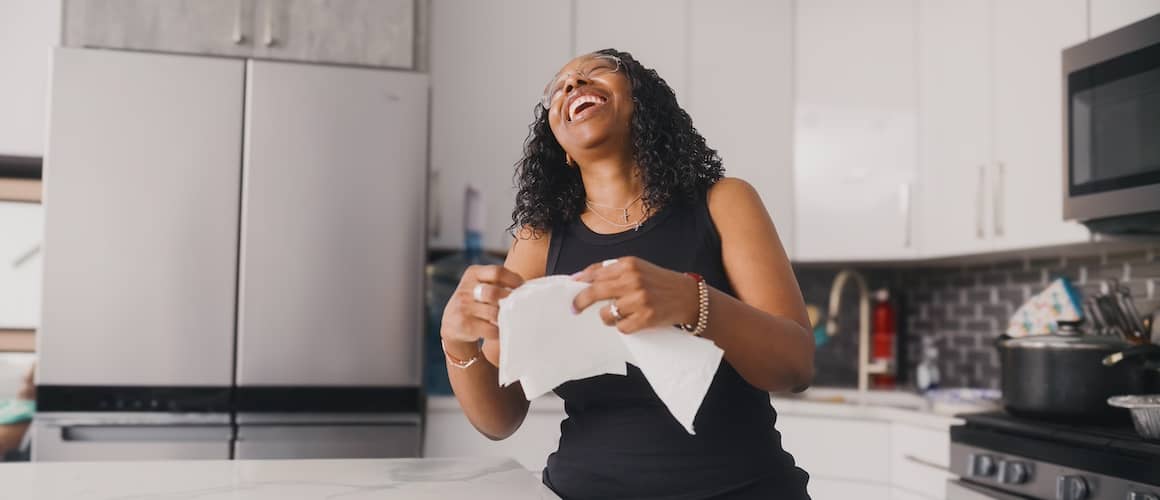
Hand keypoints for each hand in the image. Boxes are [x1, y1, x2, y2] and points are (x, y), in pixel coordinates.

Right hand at [441, 265, 524, 365]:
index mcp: (473, 273)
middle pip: (494, 293)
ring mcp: (463, 307)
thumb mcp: (480, 284)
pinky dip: (499, 331)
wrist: (452, 323)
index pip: (497, 272)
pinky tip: (500, 330)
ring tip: (509, 318)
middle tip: (515, 305)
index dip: (514, 280)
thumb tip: (527, 287)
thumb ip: (498, 282)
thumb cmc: (475, 301)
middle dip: (508, 300)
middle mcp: (465, 289)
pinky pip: (491, 330)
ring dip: (504, 317)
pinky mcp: (465, 325)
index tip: (522, 288)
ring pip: (494, 313)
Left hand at [571, 257, 698, 333]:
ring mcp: (639, 300)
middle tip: (574, 309)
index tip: (572, 288)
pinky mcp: (645, 318)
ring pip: (606, 314)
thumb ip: (611, 270)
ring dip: (607, 317)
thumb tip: (579, 278)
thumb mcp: (637, 267)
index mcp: (628, 264)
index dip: (580, 282)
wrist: (687, 296)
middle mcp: (633, 280)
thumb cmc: (658, 282)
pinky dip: (623, 326)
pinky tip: (633, 320)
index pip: (595, 273)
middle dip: (580, 302)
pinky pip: (621, 327)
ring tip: (619, 313)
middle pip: (595, 292)